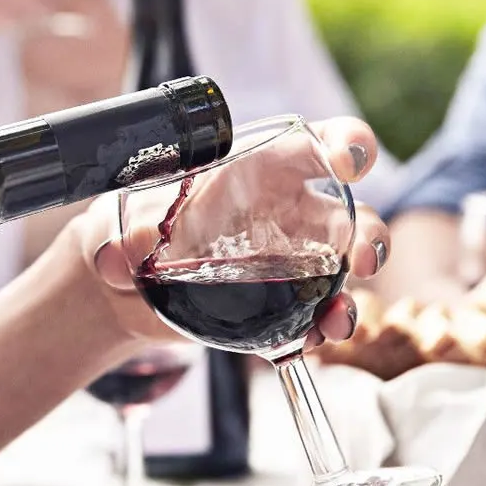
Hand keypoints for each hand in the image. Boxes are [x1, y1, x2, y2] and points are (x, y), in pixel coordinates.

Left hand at [71, 117, 383, 347]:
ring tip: (339, 319)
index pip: (315, 143)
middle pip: (349, 212)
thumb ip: (121, 231)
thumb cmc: (135, 227)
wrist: (129, 284)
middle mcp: (287, 210)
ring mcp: (292, 259)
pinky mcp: (281, 304)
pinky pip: (314, 316)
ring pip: (343, 269)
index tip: (350, 161)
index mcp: (259, 168)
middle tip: (362, 259)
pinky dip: (319, 331)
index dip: (346, 143)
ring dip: (352, 293)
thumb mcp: (123, 219)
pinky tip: (311, 342)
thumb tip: (117, 255)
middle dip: (368, 233)